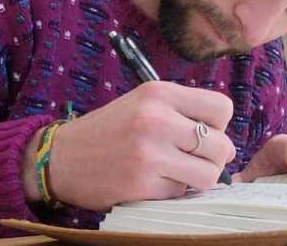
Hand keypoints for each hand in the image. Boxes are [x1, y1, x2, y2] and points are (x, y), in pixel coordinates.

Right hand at [22, 81, 235, 210]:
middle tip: (193, 160)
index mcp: (159, 93)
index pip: (222, 108)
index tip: (203, 133)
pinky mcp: (143, 184)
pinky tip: (155, 182)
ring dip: (197, 179)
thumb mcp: (142, 103)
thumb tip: (225, 141)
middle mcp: (157, 118)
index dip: (219, 126)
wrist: (61, 157)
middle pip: (222, 145)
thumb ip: (181, 112)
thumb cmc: (108, 130)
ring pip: (209, 175)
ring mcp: (150, 153)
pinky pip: (183, 193)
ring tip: (177, 173)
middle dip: (214, 157)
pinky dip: (175, 192)